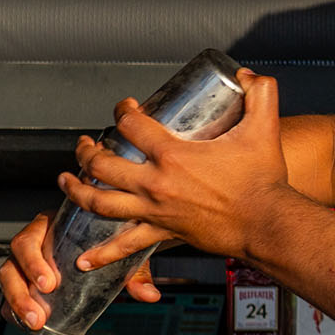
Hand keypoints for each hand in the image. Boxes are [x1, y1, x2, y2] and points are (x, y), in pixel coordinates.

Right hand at [0, 210, 164, 334]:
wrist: (111, 241)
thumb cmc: (109, 238)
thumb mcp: (121, 249)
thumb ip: (134, 272)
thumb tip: (149, 295)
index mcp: (48, 228)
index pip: (27, 242)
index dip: (32, 264)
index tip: (49, 285)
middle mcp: (32, 248)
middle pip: (10, 268)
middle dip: (20, 295)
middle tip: (39, 316)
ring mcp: (27, 271)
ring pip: (10, 290)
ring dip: (18, 312)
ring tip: (36, 328)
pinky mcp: (33, 296)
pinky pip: (25, 317)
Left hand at [56, 70, 289, 269]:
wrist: (268, 224)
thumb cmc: (264, 180)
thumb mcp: (264, 127)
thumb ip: (261, 93)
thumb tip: (247, 75)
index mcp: (173, 155)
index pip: (130, 126)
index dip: (122, 111)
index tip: (126, 107)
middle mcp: (156, 183)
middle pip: (103, 164)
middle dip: (88, 150)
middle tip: (86, 143)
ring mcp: (156, 211)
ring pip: (101, 202)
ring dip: (78, 191)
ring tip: (66, 181)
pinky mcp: (164, 232)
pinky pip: (126, 245)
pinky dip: (102, 254)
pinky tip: (83, 260)